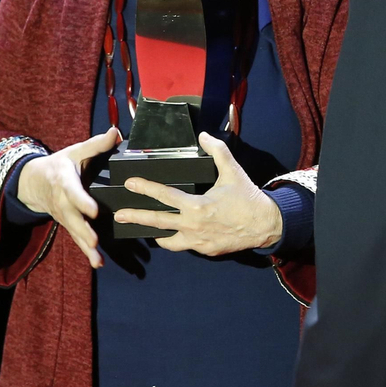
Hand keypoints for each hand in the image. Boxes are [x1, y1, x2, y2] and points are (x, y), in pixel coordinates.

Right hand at [15, 127, 121, 267]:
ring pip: (74, 232)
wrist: (34, 182)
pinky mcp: (68, 224)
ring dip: (85, 246)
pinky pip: (77, 239)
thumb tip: (116, 132)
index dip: (82, 201)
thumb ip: (96, 144)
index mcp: (64, 181)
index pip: (72, 192)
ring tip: (97, 258)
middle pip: (72, 218)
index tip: (94, 211)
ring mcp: (64, 216)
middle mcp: (62, 201)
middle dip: (83, 230)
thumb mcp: (75, 152)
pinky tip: (98, 263)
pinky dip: (86, 252)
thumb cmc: (59, 165)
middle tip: (94, 241)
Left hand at [112, 132, 283, 255]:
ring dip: (154, 234)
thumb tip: (204, 135)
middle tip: (119, 215)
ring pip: (168, 241)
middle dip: (136, 217)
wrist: (265, 225)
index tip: (130, 183)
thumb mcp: (233, 171)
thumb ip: (217, 151)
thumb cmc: (247, 198)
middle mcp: (193, 226)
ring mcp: (198, 242)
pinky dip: (177, 240)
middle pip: (157, 222)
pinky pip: (185, 246)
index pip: (164, 196)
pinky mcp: (205, 251)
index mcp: (197, 206)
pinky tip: (172, 235)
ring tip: (142, 230)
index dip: (145, 188)